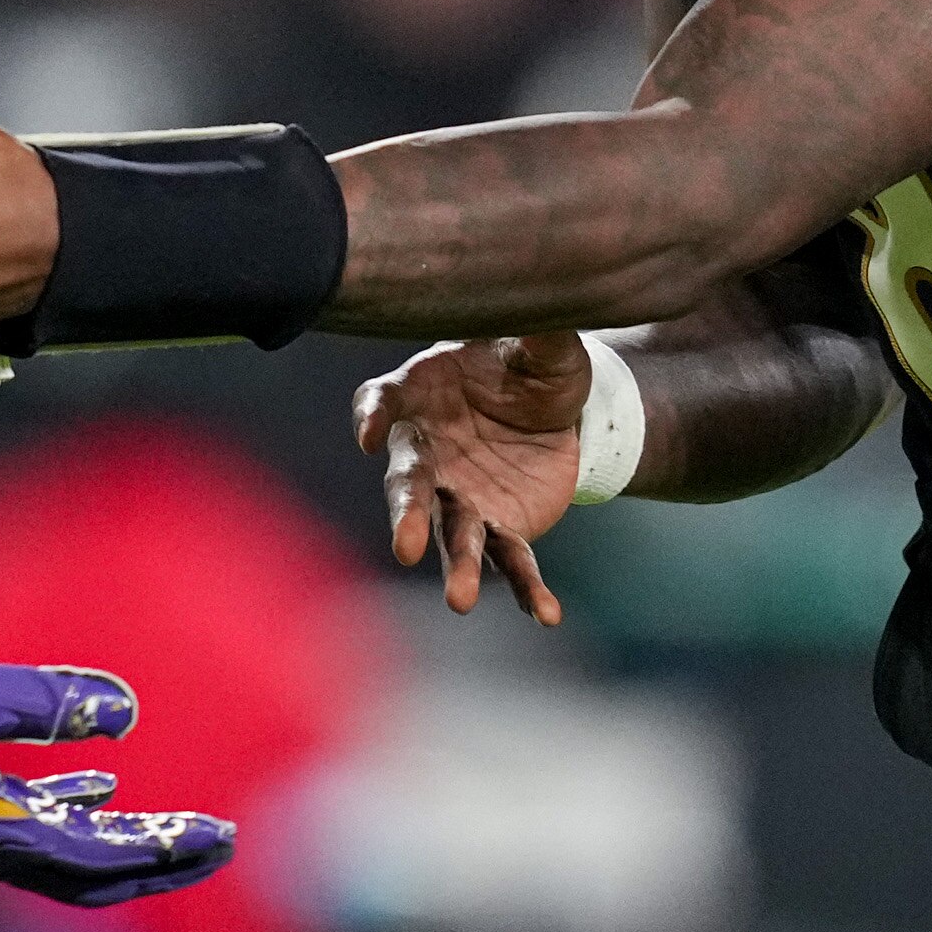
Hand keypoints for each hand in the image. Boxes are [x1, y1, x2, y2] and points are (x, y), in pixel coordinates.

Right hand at [0, 626, 233, 904]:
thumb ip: (43, 700)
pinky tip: (98, 778)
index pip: (95, 857)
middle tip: (217, 843)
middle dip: (156, 863)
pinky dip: (75, 806)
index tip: (218, 836)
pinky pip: (27, 821)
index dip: (161, 849)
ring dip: (123, 841)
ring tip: (175, 826)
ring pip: (62, 853)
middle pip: (88, 875)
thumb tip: (123, 712)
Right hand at [355, 333, 592, 623]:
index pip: (383, 401)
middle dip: (406, 515)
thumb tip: (546, 317)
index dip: (373, 416)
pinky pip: (512, 560)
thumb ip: (539, 335)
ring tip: (460, 600)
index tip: (370, 433)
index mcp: (422, 393)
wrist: (561, 407)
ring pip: (453, 534)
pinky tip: (547, 614)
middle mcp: (429, 452)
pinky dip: (527, 588)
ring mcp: (460, 495)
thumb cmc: (530, 364)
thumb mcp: (542, 344)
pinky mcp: (501, 526)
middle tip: (406, 546)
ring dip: (457, 566)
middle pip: (408, 486)